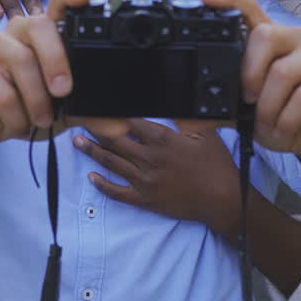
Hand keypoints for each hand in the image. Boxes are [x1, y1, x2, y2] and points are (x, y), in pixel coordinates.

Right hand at [0, 0, 88, 142]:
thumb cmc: (27, 103)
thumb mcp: (63, 109)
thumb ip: (90, 113)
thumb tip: (121, 126)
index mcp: (46, 33)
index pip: (58, 3)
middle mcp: (20, 30)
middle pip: (39, 25)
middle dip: (55, 59)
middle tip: (64, 91)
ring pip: (21, 61)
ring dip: (37, 99)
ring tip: (42, 119)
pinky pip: (3, 91)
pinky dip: (17, 116)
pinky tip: (20, 125)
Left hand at [73, 117, 241, 235]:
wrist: (222, 200)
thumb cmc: (216, 166)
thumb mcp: (206, 134)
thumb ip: (185, 117)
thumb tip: (174, 101)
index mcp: (162, 139)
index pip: (129, 122)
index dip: (113, 115)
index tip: (100, 109)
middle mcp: (149, 158)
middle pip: (114, 141)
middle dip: (95, 130)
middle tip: (80, 122)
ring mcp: (144, 180)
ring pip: (111, 163)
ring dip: (92, 151)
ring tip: (77, 142)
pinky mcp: (145, 199)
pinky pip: (117, 192)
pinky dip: (102, 184)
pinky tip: (91, 177)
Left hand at [201, 0, 300, 162]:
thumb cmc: (287, 118)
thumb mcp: (248, 115)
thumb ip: (220, 111)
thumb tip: (184, 120)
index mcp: (272, 40)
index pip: (250, 8)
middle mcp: (297, 39)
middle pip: (265, 36)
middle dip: (249, 74)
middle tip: (249, 100)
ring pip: (283, 71)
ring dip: (269, 107)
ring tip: (270, 123)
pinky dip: (287, 119)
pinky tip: (286, 129)